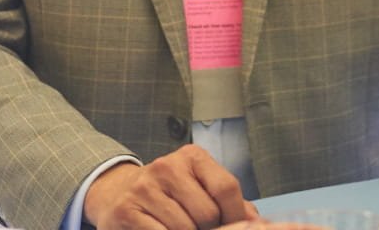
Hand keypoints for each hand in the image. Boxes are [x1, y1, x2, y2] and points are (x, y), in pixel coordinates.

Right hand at [84, 145, 256, 229]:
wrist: (120, 193)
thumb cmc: (171, 195)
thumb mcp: (200, 187)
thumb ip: (230, 202)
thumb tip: (258, 222)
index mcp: (192, 157)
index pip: (226, 188)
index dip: (235, 216)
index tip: (231, 227)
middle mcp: (167, 166)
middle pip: (207, 213)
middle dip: (208, 229)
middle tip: (199, 227)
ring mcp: (145, 187)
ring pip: (184, 229)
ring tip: (177, 226)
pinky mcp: (127, 210)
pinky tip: (161, 229)